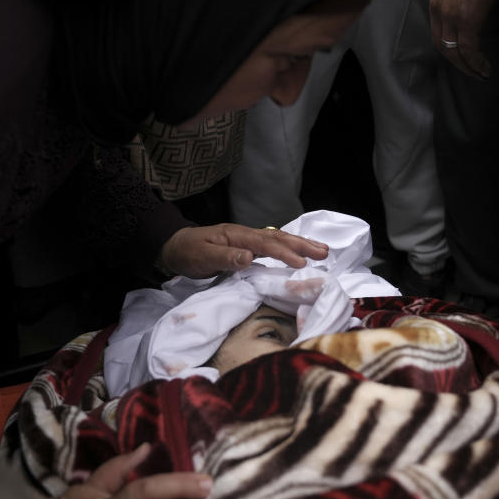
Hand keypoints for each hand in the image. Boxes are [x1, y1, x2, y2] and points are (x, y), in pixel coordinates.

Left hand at [159, 224, 329, 278]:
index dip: (284, 253)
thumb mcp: (202, 257)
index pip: (265, 244)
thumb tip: (249, 257)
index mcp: (237, 235)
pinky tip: (300, 252)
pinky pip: (272, 246)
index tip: (302, 263)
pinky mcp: (247, 247)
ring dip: (300, 245)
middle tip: (324, 253)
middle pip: (278, 238)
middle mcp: (245, 234)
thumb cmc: (187, 253)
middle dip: (302, 245)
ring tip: (322, 250)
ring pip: (278, 240)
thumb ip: (225, 258)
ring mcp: (247, 239)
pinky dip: (289, 248)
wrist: (174, 247)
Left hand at [429, 0, 498, 77]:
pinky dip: (476, 64)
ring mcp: (450, 15)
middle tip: (468, 70)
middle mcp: (438, 7)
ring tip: (479, 74)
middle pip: (441, 43)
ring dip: (466, 67)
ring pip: (453, 50)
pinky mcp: (467, 20)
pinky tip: (484, 69)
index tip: (458, 52)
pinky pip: (468, 50)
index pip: (436, 26)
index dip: (447, 42)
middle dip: (455, 61)